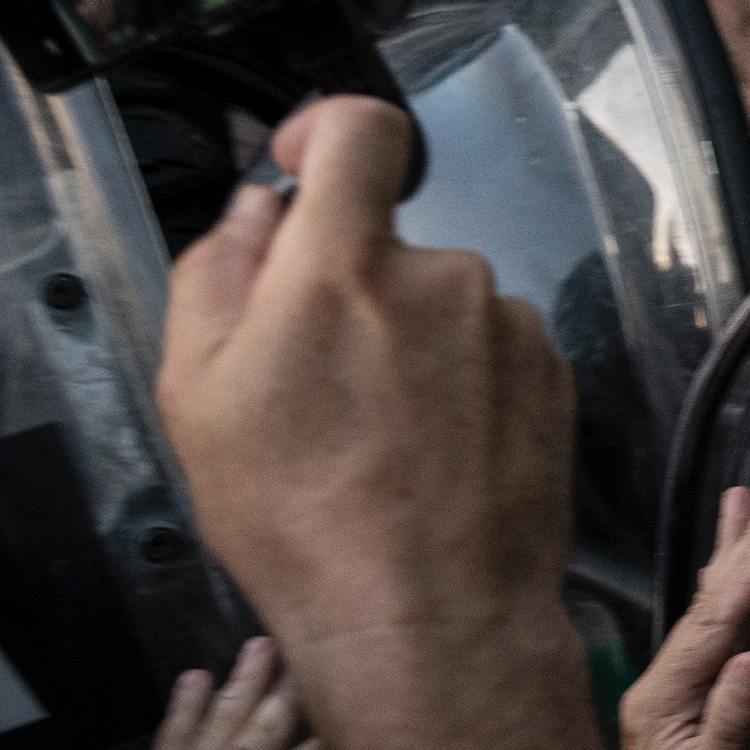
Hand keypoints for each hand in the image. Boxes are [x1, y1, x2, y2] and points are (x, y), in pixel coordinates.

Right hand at [156, 99, 576, 702]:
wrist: (431, 621)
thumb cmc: (300, 520)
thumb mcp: (197, 395)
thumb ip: (217, 272)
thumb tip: (261, 210)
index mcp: (345, 266)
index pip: (360, 128)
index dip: (325, 131)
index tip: (303, 166)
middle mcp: (444, 277)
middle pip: (386, 247)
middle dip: (346, 296)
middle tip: (313, 393)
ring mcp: (510, 327)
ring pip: (440, 307)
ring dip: (407, 350)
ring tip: (375, 446)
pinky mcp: (553, 376)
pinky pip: (489, 352)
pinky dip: (460, 387)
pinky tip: (431, 458)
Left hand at [621, 477, 749, 749]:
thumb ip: (732, 729)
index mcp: (663, 704)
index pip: (715, 623)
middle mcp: (666, 688)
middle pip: (712, 600)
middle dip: (748, 541)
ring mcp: (681, 695)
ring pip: (715, 607)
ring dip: (740, 552)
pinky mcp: (699, 706)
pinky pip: (721, 631)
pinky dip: (738, 588)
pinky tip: (742, 565)